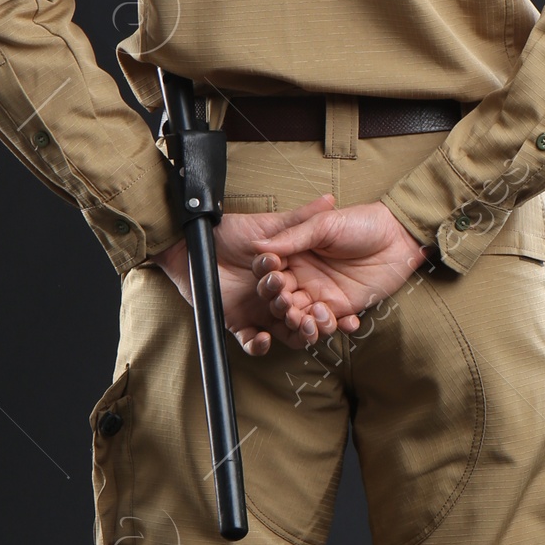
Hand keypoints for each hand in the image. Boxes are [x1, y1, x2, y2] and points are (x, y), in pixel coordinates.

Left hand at [155, 196, 350, 355]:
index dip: (334, 306)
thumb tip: (329, 200)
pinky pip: (251, 341)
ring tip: (298, 325)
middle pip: (305, 316)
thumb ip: (300, 218)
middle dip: (316, 321)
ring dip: (294, 333)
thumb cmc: (229, 231)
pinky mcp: (238, 323)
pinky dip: (257, 344)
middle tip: (320, 317)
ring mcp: (259, 311)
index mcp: (291, 277)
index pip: (318, 296)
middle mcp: (279, 296)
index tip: (351, 314)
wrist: (192, 243)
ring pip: (285, 331)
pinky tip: (263, 338)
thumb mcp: (269, 225)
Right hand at [252, 201, 428, 336]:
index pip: (270, 272)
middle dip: (282, 305)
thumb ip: (292, 237)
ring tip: (311, 319)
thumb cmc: (360, 222)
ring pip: (301, 316)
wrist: (397, 237)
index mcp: (293, 255)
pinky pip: (327, 324)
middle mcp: (302, 277)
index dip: (267, 279)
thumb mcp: (323, 225)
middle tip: (289, 305)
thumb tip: (256, 246)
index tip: (273, 280)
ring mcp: (320, 294)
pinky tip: (336, 320)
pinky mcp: (340, 308)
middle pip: (281, 298)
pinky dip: (327, 327)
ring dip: (302, 322)